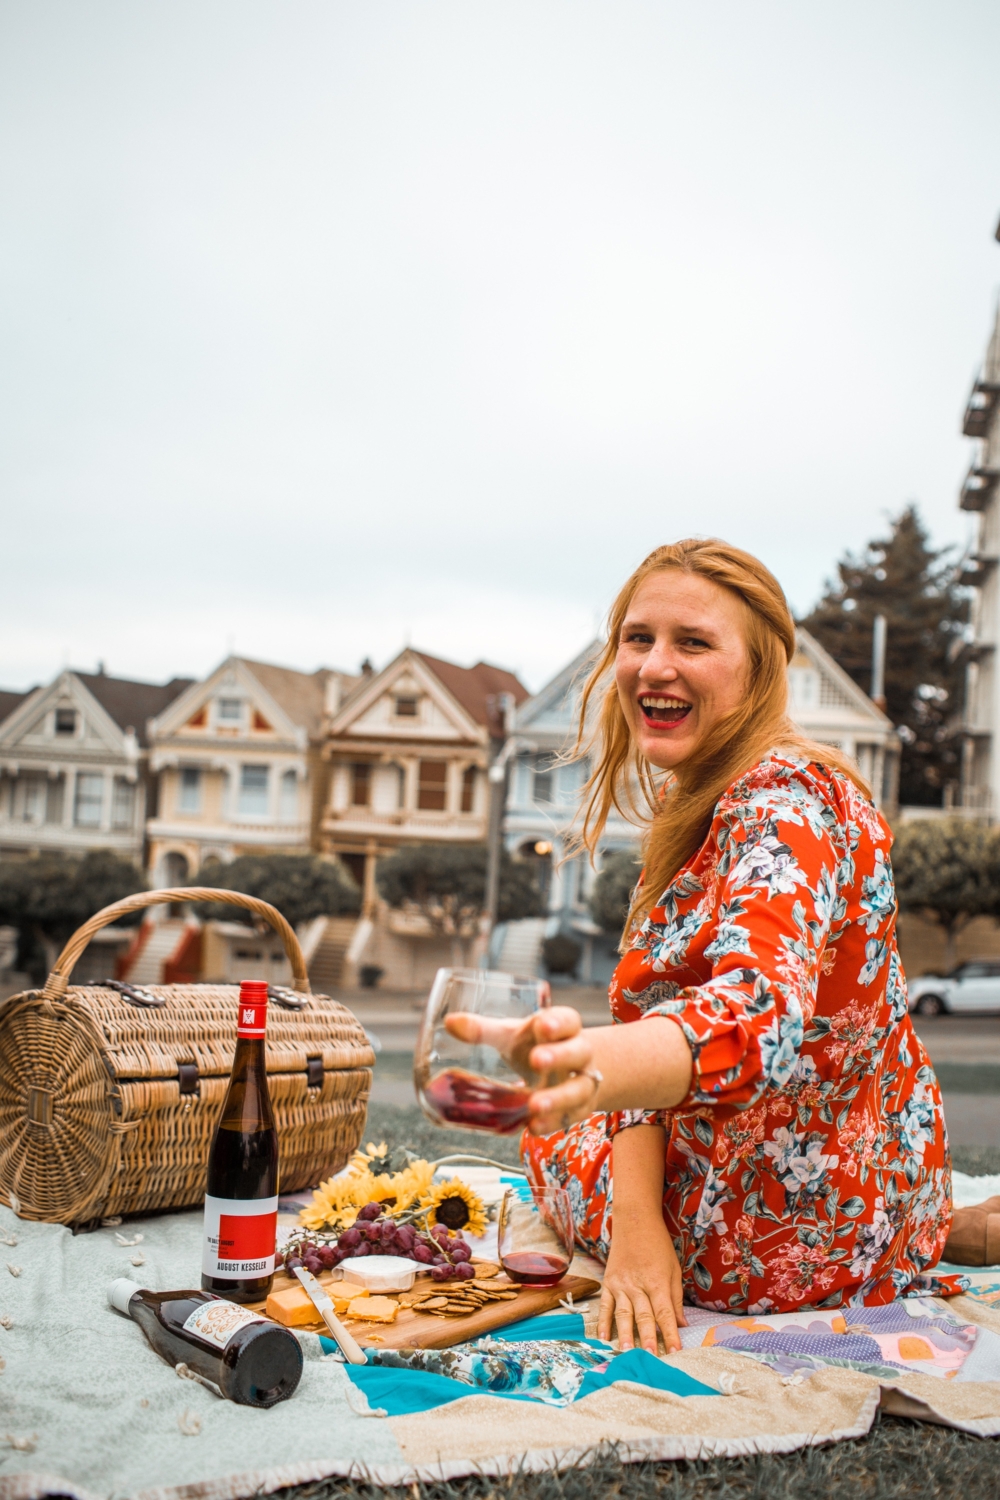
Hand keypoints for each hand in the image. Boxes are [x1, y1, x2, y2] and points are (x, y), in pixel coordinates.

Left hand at [443, 1006, 601, 1132]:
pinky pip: (570, 1117)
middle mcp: (577, 1054)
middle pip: (578, 1052)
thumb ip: (483, 1030)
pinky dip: (553, 1122)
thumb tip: (450, 1023)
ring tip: (534, 1105)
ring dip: (557, 1098)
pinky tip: (535, 1126)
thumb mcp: (510, 1036)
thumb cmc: (535, 1046)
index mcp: (562, 1028)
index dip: (558, 1022)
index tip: (543, 1026)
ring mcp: (580, 1083)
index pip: (568, 1020)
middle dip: (559, 1057)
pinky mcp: (578, 1108)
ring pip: (577, 1088)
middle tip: (536, 1060)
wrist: (569, 1072)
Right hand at [597, 1213, 686, 1353]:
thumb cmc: (658, 1245)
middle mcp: (638, 1284)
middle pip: (644, 1316)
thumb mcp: (674, 1269)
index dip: (671, 1333)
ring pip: (623, 1314)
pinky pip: (606, 1305)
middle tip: (650, 1358)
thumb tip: (681, 1324)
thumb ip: (676, 1298)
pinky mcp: (609, 1282)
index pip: (665, 1313)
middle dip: (648, 1338)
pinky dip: (604, 1322)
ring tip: (626, 1352)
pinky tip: (604, 1338)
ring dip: (625, 1334)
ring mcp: (621, 1284)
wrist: (635, 1220)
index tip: (676, 1351)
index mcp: (657, 1281)